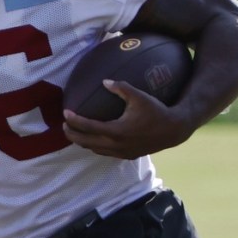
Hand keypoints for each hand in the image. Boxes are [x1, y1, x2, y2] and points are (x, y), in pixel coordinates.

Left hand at [63, 79, 192, 158]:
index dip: (74, 121)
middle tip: (63, 125)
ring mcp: (122, 152)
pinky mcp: (127, 155)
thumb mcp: (139, 96)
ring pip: (95, 149)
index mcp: (117, 131)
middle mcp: (117, 144)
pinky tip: (93, 138)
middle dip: (72, 134)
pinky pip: (105, 153)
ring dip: (82, 141)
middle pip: (86, 142)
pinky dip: (95, 146)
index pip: (89, 127)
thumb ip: (121, 87)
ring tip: (74, 132)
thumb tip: (104, 81)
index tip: (65, 113)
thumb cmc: (156, 111)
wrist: (174, 130)